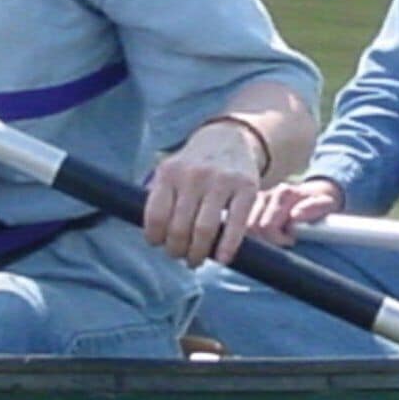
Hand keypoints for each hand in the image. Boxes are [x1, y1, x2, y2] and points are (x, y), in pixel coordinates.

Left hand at [142, 120, 269, 265]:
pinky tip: (221, 260)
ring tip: (195, 261)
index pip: (156, 216)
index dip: (154, 238)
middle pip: (179, 228)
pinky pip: (235, 226)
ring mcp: (221, 180)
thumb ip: (159, 198)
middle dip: (176, 250)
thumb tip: (152, 238)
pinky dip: (227, 248)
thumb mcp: (171, 172)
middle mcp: (194, 175)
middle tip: (179, 256)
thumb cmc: (194, 167)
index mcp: (170, 172)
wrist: (229, 138)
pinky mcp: (247, 187)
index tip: (158, 244)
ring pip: (204, 230)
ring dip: (197, 254)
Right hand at [246, 175, 344, 245]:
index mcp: (283, 193)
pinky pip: (241, 226)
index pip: (267, 226)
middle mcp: (266, 195)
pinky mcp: (249, 207)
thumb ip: (314, 208)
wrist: (313, 192)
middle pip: (252, 228)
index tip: (291, 242)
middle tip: (283, 244)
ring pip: (244, 228)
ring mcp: (255, 201)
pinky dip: (248, 236)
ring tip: (275, 241)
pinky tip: (262, 239)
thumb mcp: (326, 204)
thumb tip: (294, 216)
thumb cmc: (320, 202)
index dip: (277, 240)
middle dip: (266, 242)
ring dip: (257, 240)